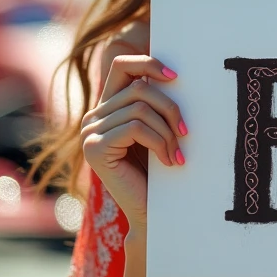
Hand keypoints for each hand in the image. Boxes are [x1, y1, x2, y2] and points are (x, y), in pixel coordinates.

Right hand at [80, 54, 187, 230]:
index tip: (176, 76)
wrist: (150, 213)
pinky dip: (159, 142)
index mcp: (106, 108)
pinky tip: (170, 161)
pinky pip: (136, 128)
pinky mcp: (94, 148)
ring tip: (178, 153)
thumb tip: (175, 72)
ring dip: (167, 131)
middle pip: (139, 88)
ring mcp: (89, 132)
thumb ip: (153, 104)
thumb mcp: (155, 130)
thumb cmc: (157, 171)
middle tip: (187, 133)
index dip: (148, 63)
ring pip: (140, 108)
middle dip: (170, 108)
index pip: (122, 65)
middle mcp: (92, 117)